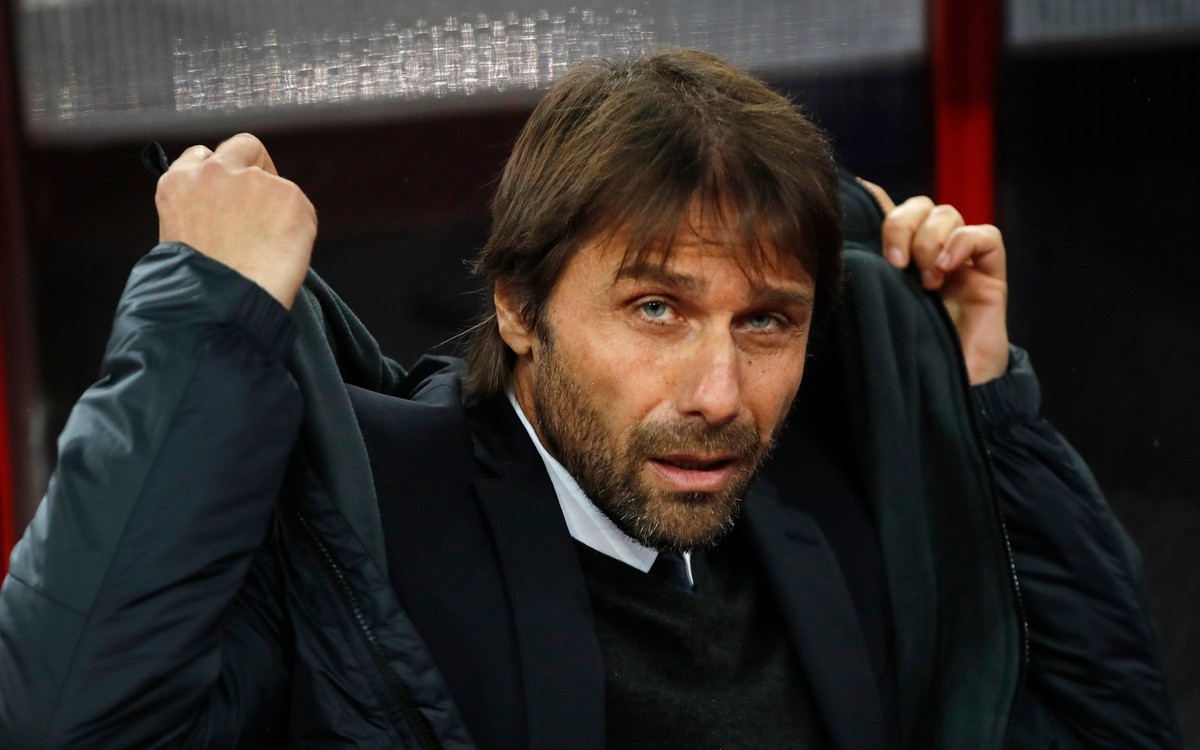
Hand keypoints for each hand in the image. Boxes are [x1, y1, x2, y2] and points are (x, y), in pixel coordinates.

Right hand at [155, 133, 316, 308]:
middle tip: (263, 207)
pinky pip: (301, 210)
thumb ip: (205, 207)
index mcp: (180, 182)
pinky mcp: (290, 196)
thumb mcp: (184, 234)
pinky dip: (297, 230)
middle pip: (245, 146)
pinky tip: (281, 255)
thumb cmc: (201, 285)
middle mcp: (215, 171)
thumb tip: (233, 209)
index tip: (231, 195)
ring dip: (276, 211)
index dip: (223, 175)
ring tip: (267, 251)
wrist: (221, 304)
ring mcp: (255, 181)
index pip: (204, 156)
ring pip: (277, 185)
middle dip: (256, 167)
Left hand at [859, 179, 1009, 384]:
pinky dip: (963, 243)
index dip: (872, 202)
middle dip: (902, 226)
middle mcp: (928, 253)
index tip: (851, 210)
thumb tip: (829, 259)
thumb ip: (859, 286)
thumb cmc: (907, 357)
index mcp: (897, 259)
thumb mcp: (873, 316)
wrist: (953, 391)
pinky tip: (945, 269)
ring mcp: (960, 260)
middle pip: (917, 206)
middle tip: (895, 262)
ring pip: (946, 214)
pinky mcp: (989, 272)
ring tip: (925, 279)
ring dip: (930, 239)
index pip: (887, 211)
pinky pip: (984, 234)